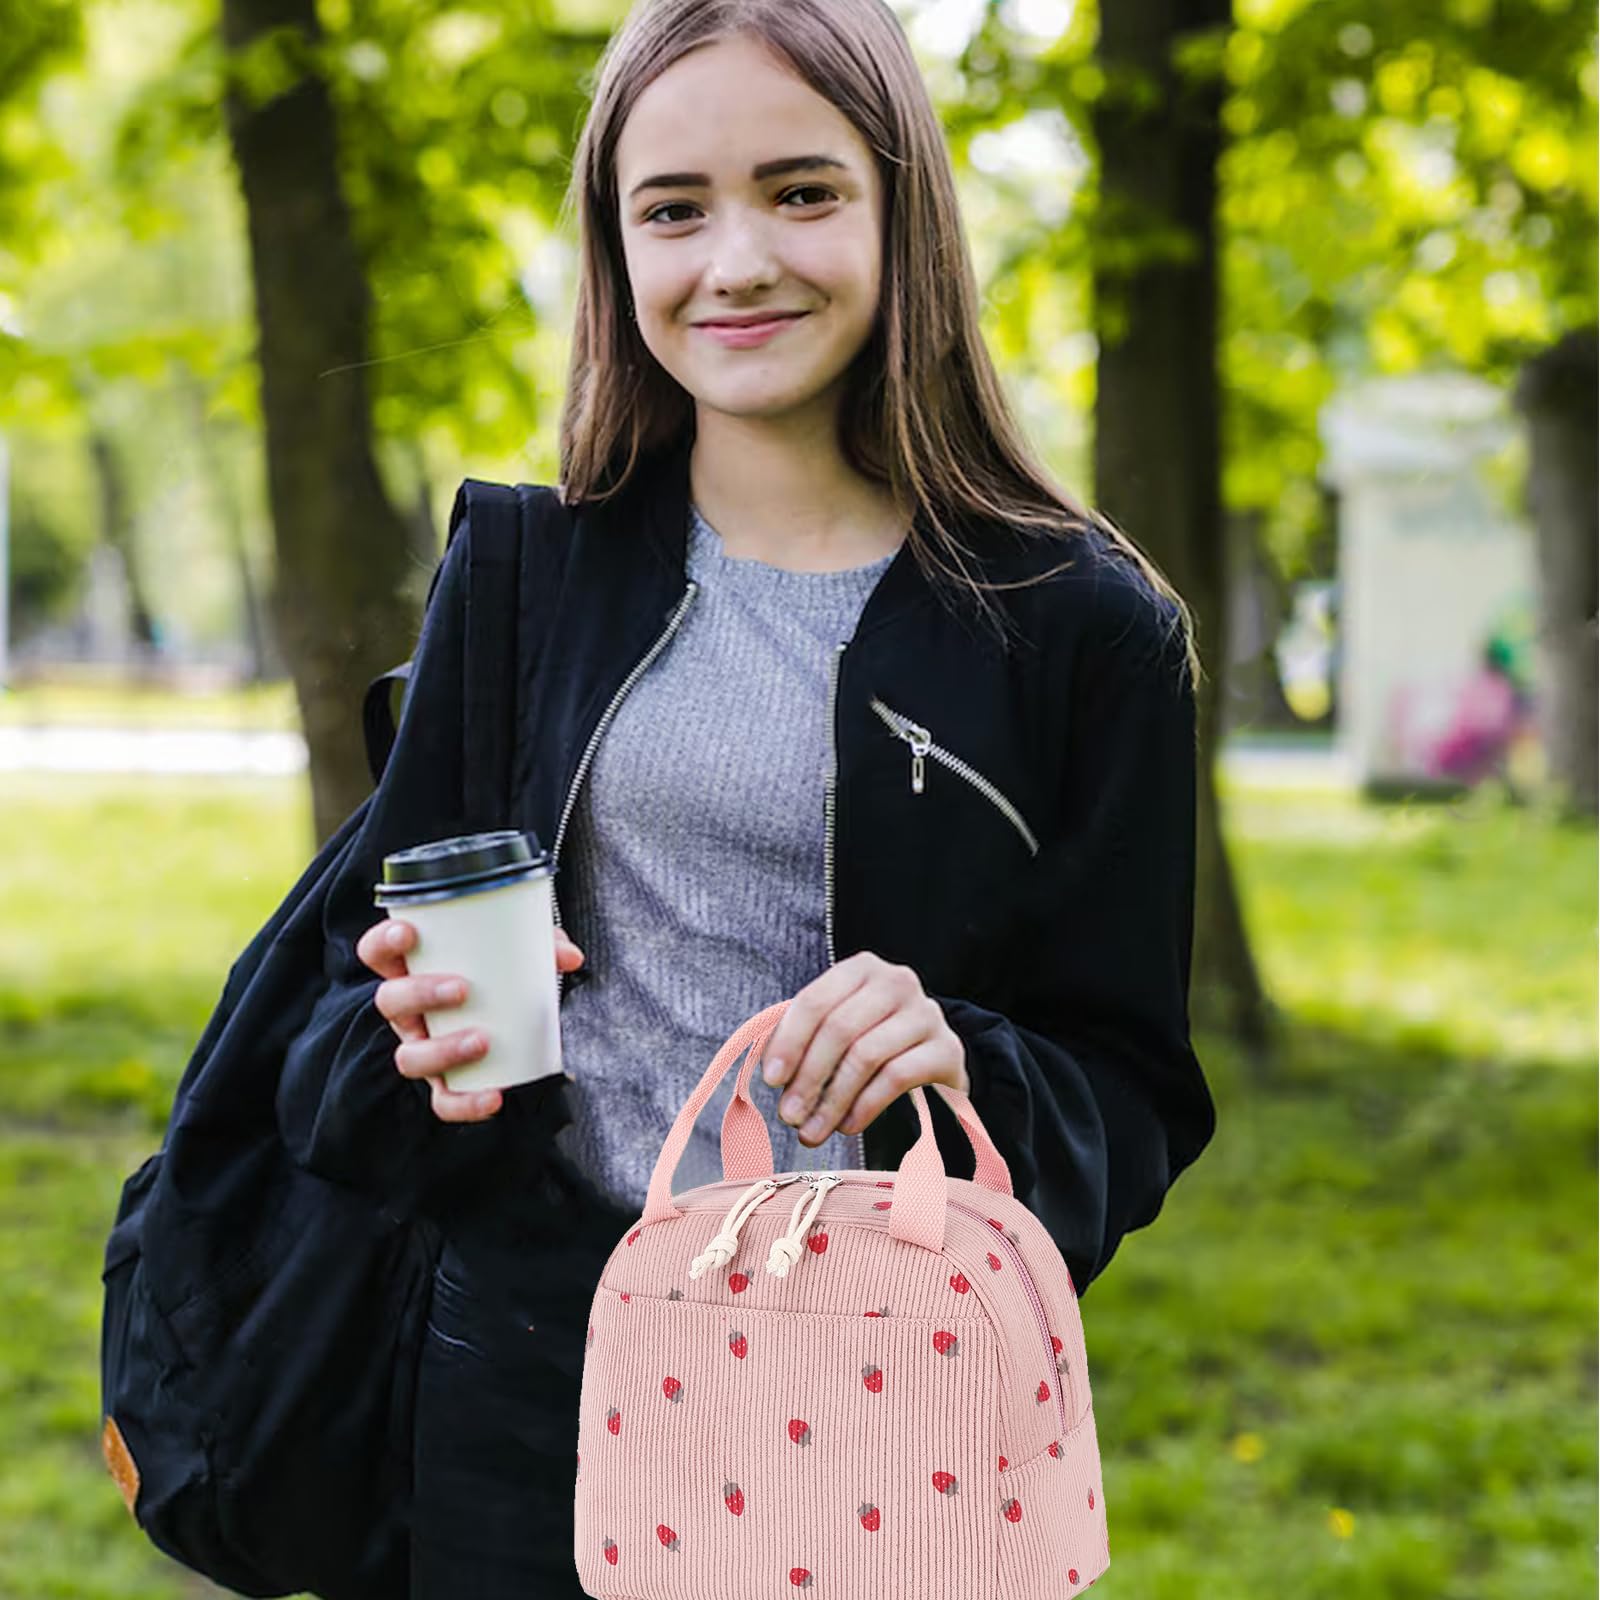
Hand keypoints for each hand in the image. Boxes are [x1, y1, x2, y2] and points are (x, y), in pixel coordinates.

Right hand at [357, 916, 585, 1122]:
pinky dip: (467, 1102)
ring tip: (482, 1040)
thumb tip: (570, 956)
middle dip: (420, 994)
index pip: (377, 952)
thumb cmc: (501, 974)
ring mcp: (421, 1047)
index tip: (409, 934)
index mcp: (413, 969)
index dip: (383, 942)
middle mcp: (408, 1011)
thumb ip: (543, 945)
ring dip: (443, 1050)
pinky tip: (495, 1095)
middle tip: (462, 989)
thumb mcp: (518, 952)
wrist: (512, 1018)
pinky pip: (444, 1100)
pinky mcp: (444, 1082)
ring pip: (409, 1056)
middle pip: (390, 1001)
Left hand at [761, 952, 967, 1147]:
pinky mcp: (947, 1049)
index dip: (789, 1042)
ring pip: (866, 1055)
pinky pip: (896, 1078)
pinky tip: (847, 1125)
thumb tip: (773, 1073)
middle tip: (789, 1115)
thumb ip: (805, 1039)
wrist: (933, 1055)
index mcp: (862, 969)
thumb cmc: (873, 1038)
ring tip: (813, 1130)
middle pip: (840, 1029)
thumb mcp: (838, 1027)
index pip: (816, 1001)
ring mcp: (926, 1014)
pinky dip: (865, 1106)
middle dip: (808, 1077)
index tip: (771, 1080)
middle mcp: (897, 982)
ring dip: (833, 1100)